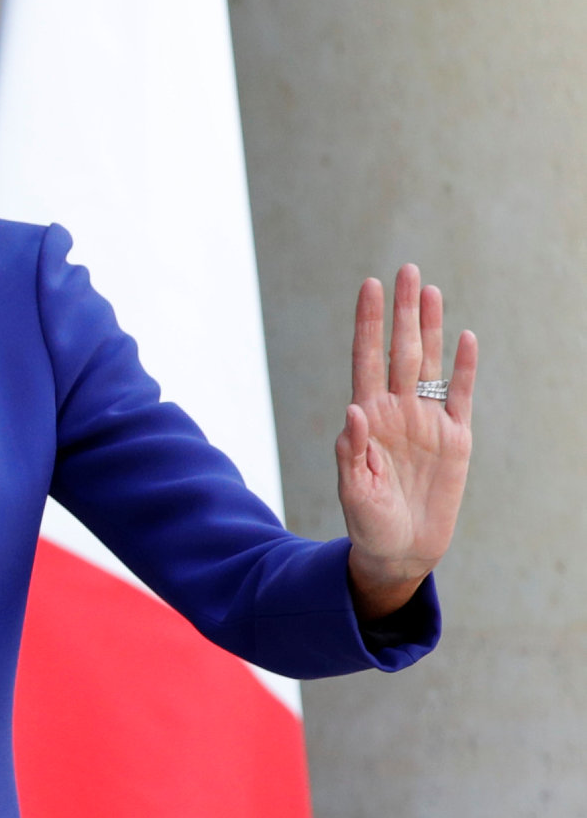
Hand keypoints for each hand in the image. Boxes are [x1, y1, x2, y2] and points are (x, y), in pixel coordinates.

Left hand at [335, 265, 473, 618]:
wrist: (401, 549)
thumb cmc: (368, 522)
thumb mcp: (353, 490)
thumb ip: (352, 451)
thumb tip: (354, 409)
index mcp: (366, 417)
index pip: (366, 358)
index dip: (368, 323)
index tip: (369, 286)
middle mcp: (395, 410)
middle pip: (400, 349)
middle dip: (402, 311)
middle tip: (406, 269)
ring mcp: (426, 420)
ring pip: (430, 362)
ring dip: (431, 327)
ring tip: (429, 289)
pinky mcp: (455, 438)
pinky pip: (461, 395)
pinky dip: (465, 367)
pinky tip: (466, 337)